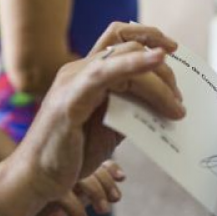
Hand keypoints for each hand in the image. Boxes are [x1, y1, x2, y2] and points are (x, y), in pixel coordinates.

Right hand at [11, 23, 184, 205]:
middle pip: (129, 47)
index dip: (148, 35)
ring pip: (124, 58)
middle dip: (163, 69)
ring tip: (176, 107)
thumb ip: (132, 109)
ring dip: (158, 80)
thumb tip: (167, 103)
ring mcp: (72, 82)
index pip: (119, 38)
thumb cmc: (71, 155)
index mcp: (85, 74)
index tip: (174, 49)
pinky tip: (156, 60)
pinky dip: (134, 64)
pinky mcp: (70, 99)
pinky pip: (105, 74)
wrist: (37, 179)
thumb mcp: (110, 128)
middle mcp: (77, 70)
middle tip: (179, 100)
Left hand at [31, 161, 125, 215]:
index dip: (76, 210)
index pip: (64, 194)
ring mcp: (77, 168)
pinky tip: (122, 177)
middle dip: (95, 193)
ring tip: (116, 199)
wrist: (38, 184)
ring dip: (107, 183)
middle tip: (104, 211)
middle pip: (82, 177)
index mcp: (49, 186)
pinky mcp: (91, 166)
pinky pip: (102, 163)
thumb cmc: (41, 208)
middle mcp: (63, 173)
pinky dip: (112, 168)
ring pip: (95, 169)